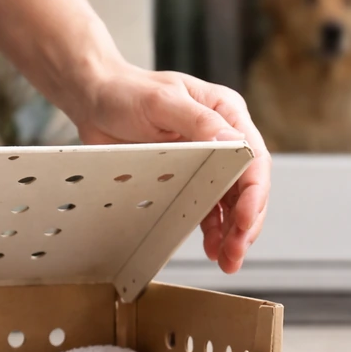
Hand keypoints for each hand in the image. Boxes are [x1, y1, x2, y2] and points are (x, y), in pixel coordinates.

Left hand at [72, 64, 269, 273]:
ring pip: (232, 203)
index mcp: (226, 113)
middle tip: (236, 252)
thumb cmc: (127, 91)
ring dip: (233, 233)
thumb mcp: (163, 102)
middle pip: (248, 187)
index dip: (254, 193)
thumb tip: (235, 142)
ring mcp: (207, 159)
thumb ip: (199, 121)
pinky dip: (212, 230)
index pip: (254, 158)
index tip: (246, 221)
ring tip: (227, 260)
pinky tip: (211, 247)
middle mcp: (223, 137)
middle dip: (247, 223)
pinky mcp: (188, 176)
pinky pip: (208, 207)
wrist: (95, 100)